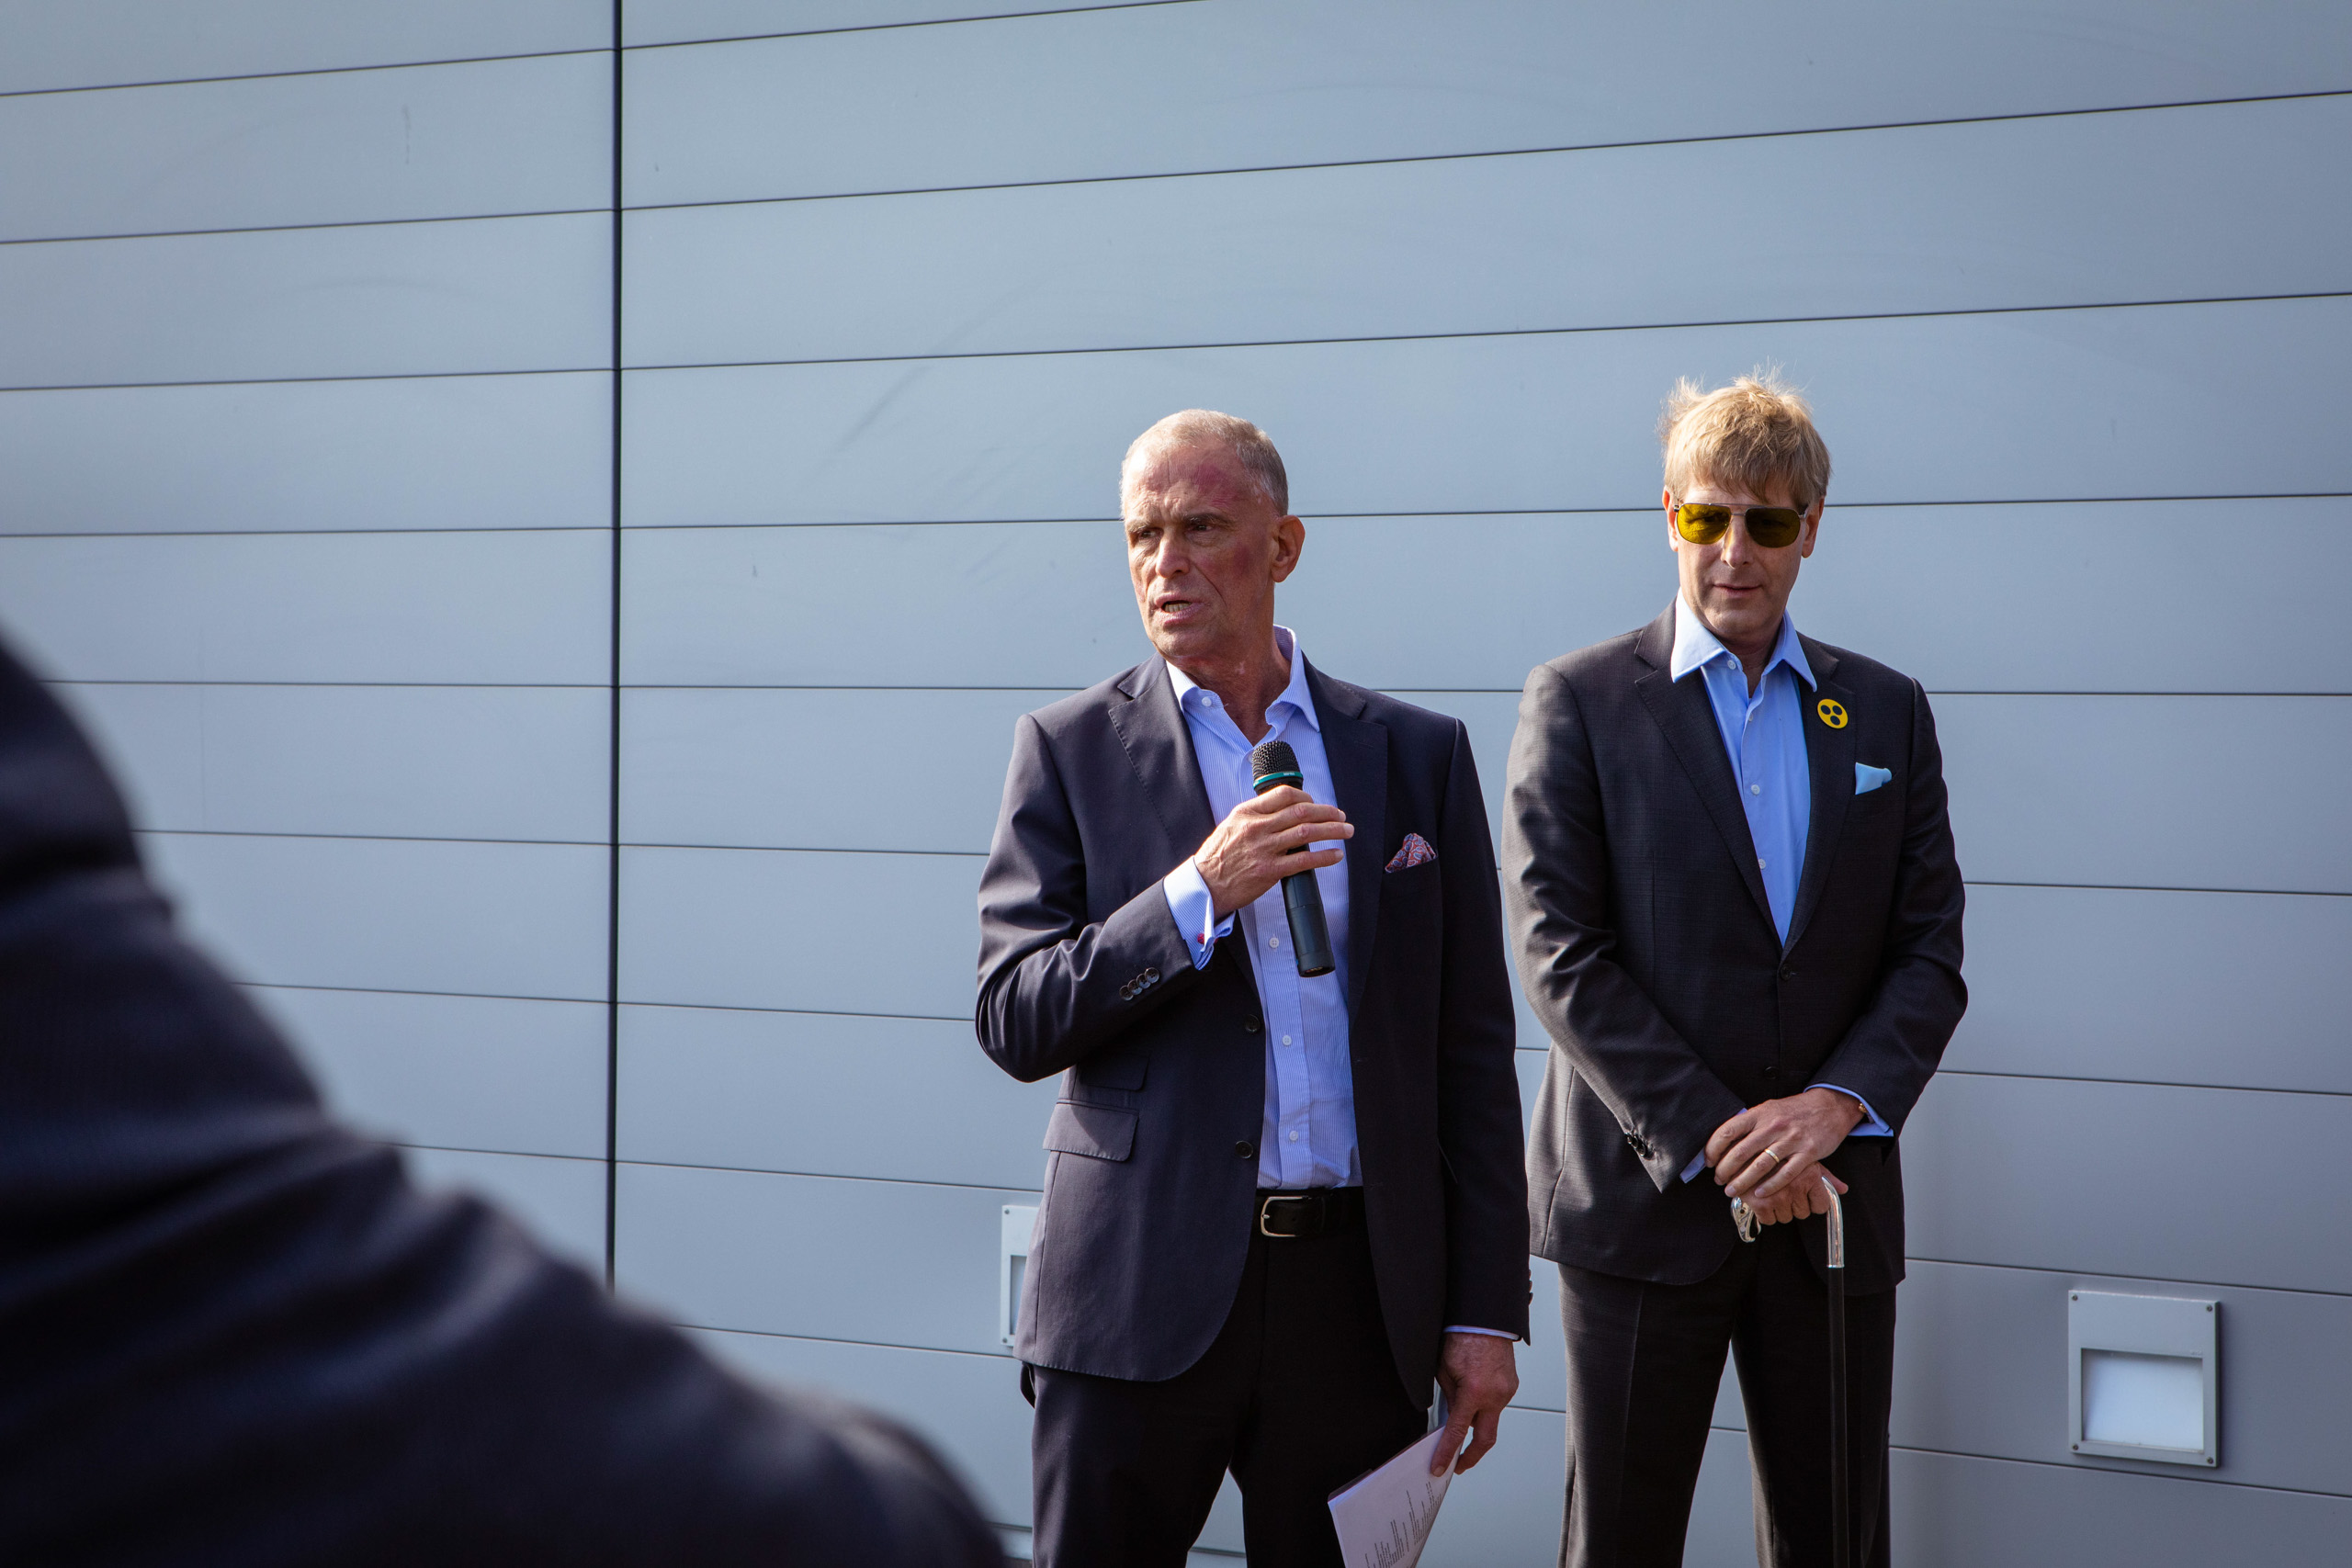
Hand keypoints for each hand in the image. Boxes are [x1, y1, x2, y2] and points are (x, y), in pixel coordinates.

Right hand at [1191, 786, 1350, 918]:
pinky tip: (1336, 855)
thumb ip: (1256, 816)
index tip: (1316, 803)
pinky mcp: (1270, 871)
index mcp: (1247, 812)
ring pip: (1307, 833)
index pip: (1284, 794)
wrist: (1205, 884)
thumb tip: (1283, 811)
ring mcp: (1265, 849)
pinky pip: (1304, 861)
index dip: (1307, 797)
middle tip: (1341, 815)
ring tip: (1346, 831)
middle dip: (1327, 812)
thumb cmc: (1218, 856)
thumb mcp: (1232, 825)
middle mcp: (1258, 827)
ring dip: (1332, 830)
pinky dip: (1324, 857)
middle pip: (1302, 812)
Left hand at [1431, 1332, 1516, 1474]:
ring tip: (1461, 1413)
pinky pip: (1496, 1404)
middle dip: (1471, 1456)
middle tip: (1458, 1465)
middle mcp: (1495, 1395)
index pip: (1457, 1432)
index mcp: (1474, 1392)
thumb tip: (1450, 1420)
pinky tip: (1474, 1396)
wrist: (1484, 1319)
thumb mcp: (1444, 1371)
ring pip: (1490, 1419)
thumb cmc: (1462, 1337)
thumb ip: (1449, 1399)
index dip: (1447, 1453)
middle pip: (1485, 1439)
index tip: (1440, 1467)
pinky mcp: (1511, 1386)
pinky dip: (1484, 1406)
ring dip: (1476, 1422)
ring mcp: (1506, 1391)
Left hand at [1706, 1088, 1861, 1213]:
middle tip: (1719, 1181)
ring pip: (1760, 1165)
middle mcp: (1773, 1126)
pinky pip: (1785, 1173)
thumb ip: (1750, 1123)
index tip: (1709, 1161)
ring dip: (1743, 1181)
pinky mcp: (1807, 1153)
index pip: (1728, 1131)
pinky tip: (1759, 1193)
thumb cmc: (1794, 1111)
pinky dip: (1770, 1186)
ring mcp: (1791, 1140)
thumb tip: (1725, 1139)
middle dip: (1725, 1170)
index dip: (1714, 1148)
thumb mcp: (1769, 1109)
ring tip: (1732, 1191)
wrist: (1829, 1107)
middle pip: (1741, 1152)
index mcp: (1760, 1113)